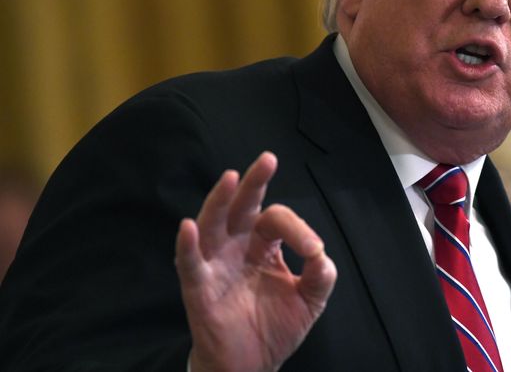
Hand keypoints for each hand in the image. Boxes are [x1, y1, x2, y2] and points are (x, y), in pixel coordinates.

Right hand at [175, 152, 336, 371]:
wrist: (253, 365)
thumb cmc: (276, 326)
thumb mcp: (310, 298)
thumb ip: (321, 275)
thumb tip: (321, 254)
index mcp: (263, 246)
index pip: (276, 220)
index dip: (297, 229)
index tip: (314, 251)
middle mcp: (237, 248)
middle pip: (242, 208)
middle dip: (254, 183)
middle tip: (267, 160)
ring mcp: (216, 266)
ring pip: (213, 226)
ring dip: (220, 201)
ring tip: (231, 178)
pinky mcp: (199, 290)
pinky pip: (190, 265)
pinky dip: (188, 246)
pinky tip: (188, 227)